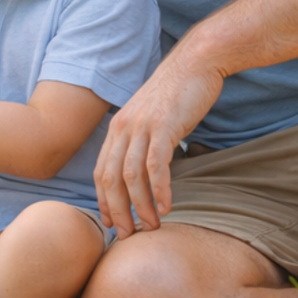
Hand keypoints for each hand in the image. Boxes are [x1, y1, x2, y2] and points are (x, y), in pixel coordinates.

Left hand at [94, 49, 223, 238]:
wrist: (196, 62)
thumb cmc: (177, 94)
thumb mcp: (150, 118)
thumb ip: (141, 140)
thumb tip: (142, 169)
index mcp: (117, 128)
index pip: (101, 171)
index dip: (103, 200)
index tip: (110, 223)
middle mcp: (123, 128)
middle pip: (110, 178)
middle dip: (117, 210)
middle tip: (128, 235)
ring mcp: (142, 126)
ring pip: (131, 175)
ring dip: (140, 206)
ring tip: (151, 226)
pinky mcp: (163, 126)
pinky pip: (156, 164)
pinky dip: (159, 189)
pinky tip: (166, 206)